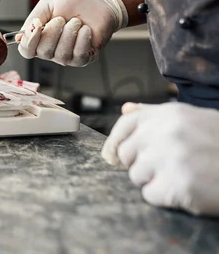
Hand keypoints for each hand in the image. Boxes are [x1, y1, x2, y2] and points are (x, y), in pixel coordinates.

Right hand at [18, 0, 127, 66]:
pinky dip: (82, 40)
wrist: (97, 2)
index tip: (37, 25)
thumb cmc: (72, 3)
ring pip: (61, 55)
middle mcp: (51, 50)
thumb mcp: (48, 5)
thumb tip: (20, 36)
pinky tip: (85, 29)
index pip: (26, 50)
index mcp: (39, 38)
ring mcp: (66, 56)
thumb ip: (34, 18)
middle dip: (53, 33)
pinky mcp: (83, 58)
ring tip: (76, 21)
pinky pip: (78, 56)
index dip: (29, 40)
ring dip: (69, 35)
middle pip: (43, 52)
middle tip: (62, 18)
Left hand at [102, 102, 218, 215]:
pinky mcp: (177, 185)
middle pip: (126, 154)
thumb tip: (125, 110)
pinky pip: (150, 195)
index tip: (116, 155)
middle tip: (168, 166)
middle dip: (141, 163)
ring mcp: (171, 158)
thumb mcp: (191, 118)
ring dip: (154, 181)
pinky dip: (165, 197)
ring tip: (182, 175)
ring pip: (136, 176)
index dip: (117, 142)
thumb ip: (155, 115)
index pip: (125, 125)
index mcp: (169, 114)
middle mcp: (166, 132)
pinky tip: (186, 189)